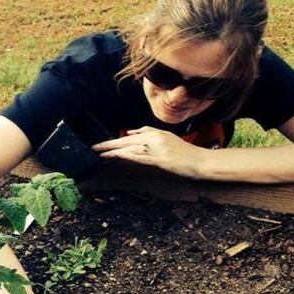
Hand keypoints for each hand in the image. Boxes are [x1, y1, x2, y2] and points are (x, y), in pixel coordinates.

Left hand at [92, 126, 210, 178]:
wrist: (199, 160)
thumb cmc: (183, 151)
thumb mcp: (166, 137)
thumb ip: (148, 133)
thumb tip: (130, 133)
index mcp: (155, 133)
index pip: (129, 136)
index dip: (114, 140)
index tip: (102, 144)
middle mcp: (154, 138)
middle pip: (126, 141)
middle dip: (109, 144)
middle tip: (94, 147)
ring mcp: (157, 148)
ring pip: (130, 148)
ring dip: (114, 150)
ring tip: (100, 153)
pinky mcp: (159, 158)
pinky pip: (139, 156)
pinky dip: (126, 155)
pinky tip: (116, 156)